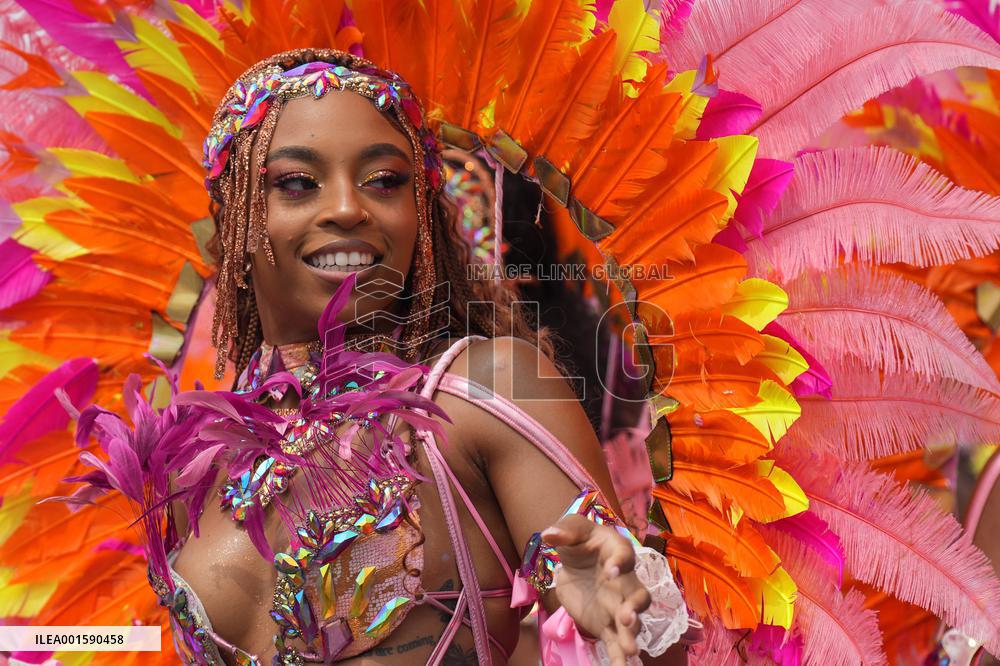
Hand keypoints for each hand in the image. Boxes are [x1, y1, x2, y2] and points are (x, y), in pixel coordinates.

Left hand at [541, 514, 651, 665]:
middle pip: (637, 596)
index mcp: (617, 552)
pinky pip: (616, 642)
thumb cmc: (579, 541)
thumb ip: (564, 530)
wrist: (577, 564)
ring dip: (632, 635)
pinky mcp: (607, 624)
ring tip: (630, 650)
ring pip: (631, 623)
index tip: (612, 570)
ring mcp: (618, 606)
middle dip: (634, 608)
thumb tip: (549, 534)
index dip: (621, 563)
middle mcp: (625, 581)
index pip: (624, 556)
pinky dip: (620, 658)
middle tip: (626, 618)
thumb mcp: (571, 529)